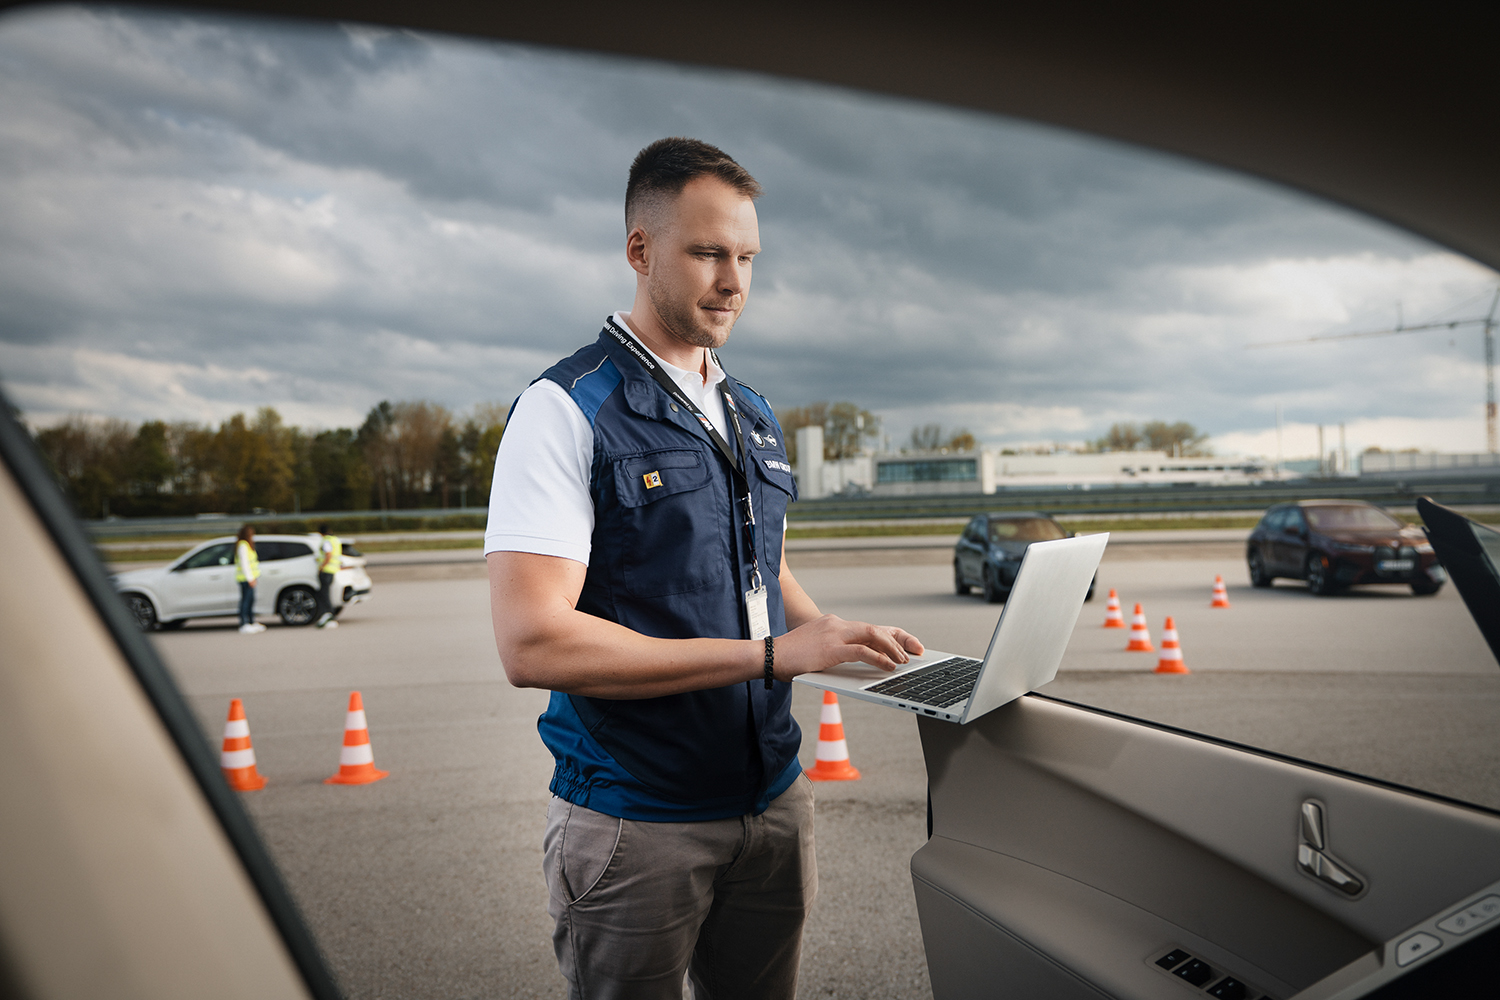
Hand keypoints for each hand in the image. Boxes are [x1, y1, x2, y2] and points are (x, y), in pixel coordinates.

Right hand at [773, 614, 923, 679]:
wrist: (769, 656)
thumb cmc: (789, 657)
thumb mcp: (815, 650)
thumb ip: (834, 651)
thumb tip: (852, 664)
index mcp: (832, 623)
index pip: (868, 626)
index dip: (890, 634)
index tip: (906, 644)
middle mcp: (836, 624)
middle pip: (875, 628)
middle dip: (898, 640)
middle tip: (913, 652)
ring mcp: (834, 634)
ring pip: (873, 635)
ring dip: (892, 649)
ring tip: (902, 662)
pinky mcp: (832, 648)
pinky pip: (863, 652)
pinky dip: (880, 658)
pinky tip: (889, 667)